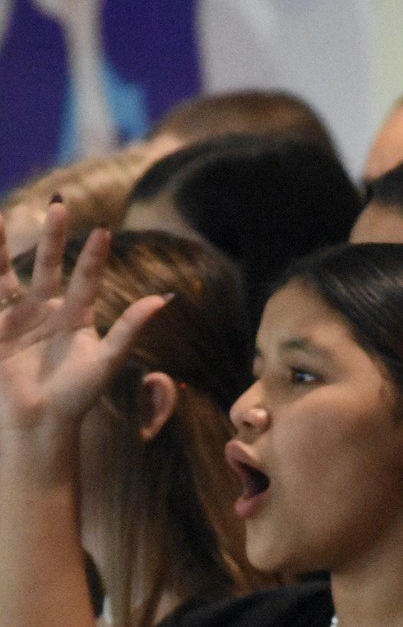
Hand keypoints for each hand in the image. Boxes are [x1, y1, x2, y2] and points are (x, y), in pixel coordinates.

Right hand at [0, 204, 165, 436]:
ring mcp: (20, 316)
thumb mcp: (108, 360)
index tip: (102, 230)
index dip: (94, 256)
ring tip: (1, 215)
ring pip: (12, 272)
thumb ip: (131, 328)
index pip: (87, 278)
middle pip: (49, 265)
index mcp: (77, 317)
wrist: (40, 421)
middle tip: (59, 205)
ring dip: (6, 246)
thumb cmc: (77, 396)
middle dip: (53, 237)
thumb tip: (162, 299)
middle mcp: (48, 310)